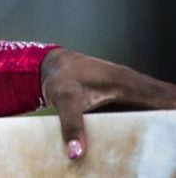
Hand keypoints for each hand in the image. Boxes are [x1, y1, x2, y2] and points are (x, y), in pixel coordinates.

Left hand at [39, 48, 175, 159]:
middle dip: (172, 113)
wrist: (53, 65)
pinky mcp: (127, 94)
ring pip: (161, 99)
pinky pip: (149, 103)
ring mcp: (132, 87)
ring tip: (167, 133)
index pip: (165, 96)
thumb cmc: (61, 77)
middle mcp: (135, 83)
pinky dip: (157, 112)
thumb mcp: (64, 101)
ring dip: (167, 113)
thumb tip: (76, 152)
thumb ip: (72, 126)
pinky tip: (158, 127)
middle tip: (171, 134)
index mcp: (127, 82)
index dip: (175, 107)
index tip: (175, 126)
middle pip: (168, 97)